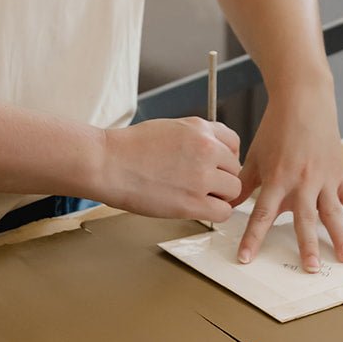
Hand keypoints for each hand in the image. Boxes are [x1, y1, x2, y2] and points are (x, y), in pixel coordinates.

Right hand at [99, 118, 241, 222]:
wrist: (107, 163)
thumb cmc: (129, 148)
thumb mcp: (170, 128)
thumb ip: (195, 137)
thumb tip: (212, 151)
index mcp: (200, 128)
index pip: (234, 143)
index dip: (225, 157)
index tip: (216, 166)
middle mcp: (206, 149)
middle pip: (235, 168)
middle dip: (221, 177)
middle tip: (202, 184)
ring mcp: (201, 176)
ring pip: (233, 190)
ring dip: (219, 195)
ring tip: (197, 196)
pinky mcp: (193, 202)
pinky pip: (223, 212)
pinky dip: (215, 212)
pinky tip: (198, 209)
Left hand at [234, 85, 342, 270]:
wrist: (303, 100)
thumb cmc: (276, 128)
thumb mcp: (255, 156)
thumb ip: (243, 185)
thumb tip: (224, 207)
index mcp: (278, 177)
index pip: (262, 213)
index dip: (253, 237)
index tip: (246, 258)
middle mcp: (302, 180)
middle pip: (304, 218)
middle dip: (306, 244)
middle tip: (309, 267)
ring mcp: (324, 178)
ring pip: (333, 212)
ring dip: (340, 237)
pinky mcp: (339, 175)